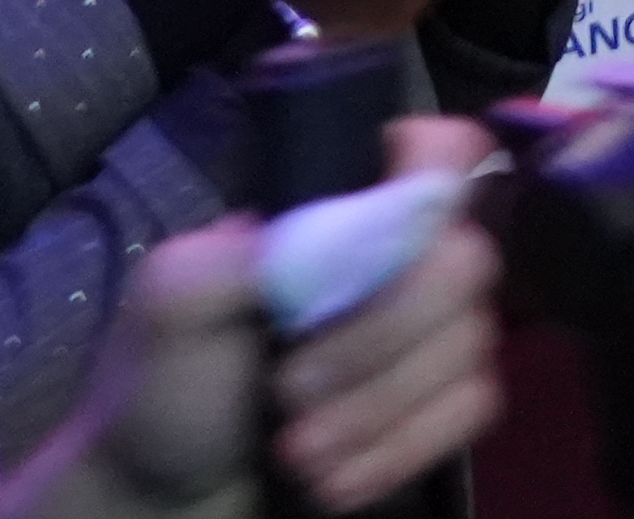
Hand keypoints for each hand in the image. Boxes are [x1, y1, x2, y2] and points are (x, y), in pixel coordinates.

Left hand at [70, 118, 501, 518]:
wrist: (164, 493)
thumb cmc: (162, 384)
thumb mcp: (174, 304)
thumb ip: (249, 252)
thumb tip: (350, 228)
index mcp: (337, 206)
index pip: (439, 148)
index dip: (435, 182)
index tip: (377, 252)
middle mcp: (397, 255)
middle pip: (465, 260)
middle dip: (378, 341)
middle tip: (289, 392)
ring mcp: (426, 328)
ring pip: (468, 343)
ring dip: (377, 410)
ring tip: (295, 453)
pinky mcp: (437, 398)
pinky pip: (471, 407)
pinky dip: (402, 448)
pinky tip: (336, 478)